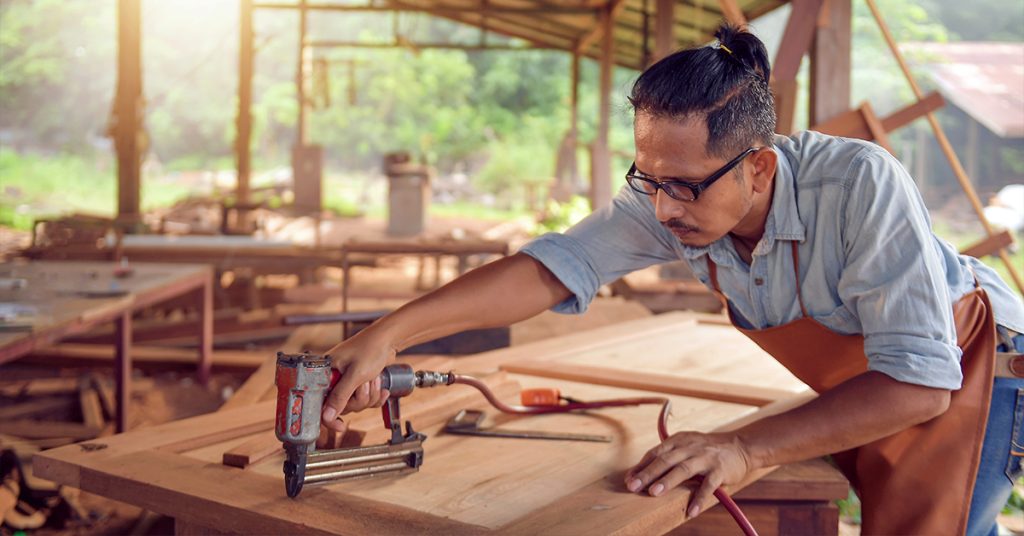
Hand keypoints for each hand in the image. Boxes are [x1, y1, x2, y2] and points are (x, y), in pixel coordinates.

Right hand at [320, 329, 396, 432]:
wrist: (388, 339)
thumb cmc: (370, 348)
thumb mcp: (355, 375)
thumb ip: (340, 396)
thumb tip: (326, 416)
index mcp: (324, 373)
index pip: (318, 402)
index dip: (328, 417)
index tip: (340, 427)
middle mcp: (333, 378)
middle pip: (341, 406)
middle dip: (359, 399)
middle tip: (366, 384)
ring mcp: (347, 382)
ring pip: (356, 404)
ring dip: (370, 395)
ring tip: (374, 378)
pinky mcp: (359, 384)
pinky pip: (365, 400)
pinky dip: (375, 395)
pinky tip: (381, 386)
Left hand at [624, 431, 753, 518]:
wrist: (740, 446)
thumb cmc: (706, 450)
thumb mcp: (685, 446)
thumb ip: (666, 457)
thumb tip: (640, 473)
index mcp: (678, 440)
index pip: (655, 453)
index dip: (641, 466)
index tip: (629, 479)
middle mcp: (690, 447)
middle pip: (665, 460)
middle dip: (648, 473)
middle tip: (634, 486)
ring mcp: (705, 458)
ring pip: (683, 469)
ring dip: (667, 481)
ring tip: (653, 493)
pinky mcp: (720, 470)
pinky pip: (708, 485)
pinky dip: (699, 498)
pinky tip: (692, 510)